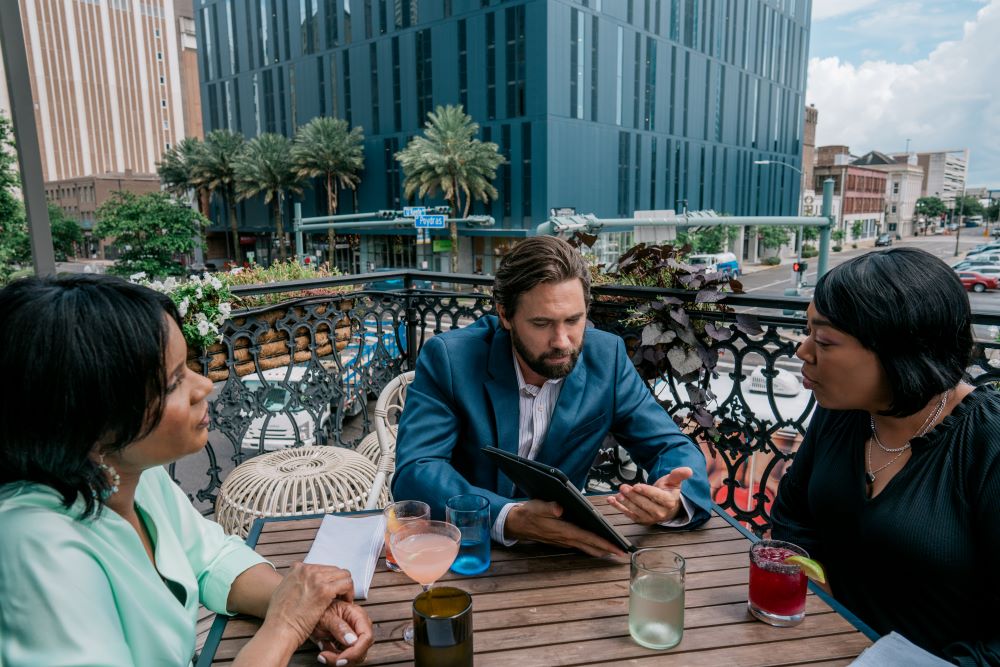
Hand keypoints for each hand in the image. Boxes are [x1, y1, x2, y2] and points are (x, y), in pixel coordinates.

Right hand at [263, 563, 355, 649]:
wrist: (278, 630)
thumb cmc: (280, 618)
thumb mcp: (283, 591)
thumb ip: (294, 583)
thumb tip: (302, 585)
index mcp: (297, 568)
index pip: (322, 568)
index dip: (328, 580)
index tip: (330, 591)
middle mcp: (307, 569)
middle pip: (335, 570)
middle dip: (339, 583)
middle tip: (339, 597)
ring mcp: (316, 578)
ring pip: (344, 575)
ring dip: (346, 588)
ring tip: (343, 600)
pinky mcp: (324, 590)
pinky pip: (347, 584)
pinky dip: (349, 593)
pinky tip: (345, 603)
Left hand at [312, 600, 373, 665]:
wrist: (309, 612)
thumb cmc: (318, 609)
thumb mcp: (325, 617)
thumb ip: (339, 627)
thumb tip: (352, 640)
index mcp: (357, 615)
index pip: (366, 637)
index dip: (356, 651)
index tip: (341, 659)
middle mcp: (358, 626)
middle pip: (362, 649)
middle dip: (344, 657)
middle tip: (327, 656)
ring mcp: (354, 636)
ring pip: (354, 656)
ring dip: (337, 658)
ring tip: (324, 653)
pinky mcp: (347, 643)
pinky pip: (346, 657)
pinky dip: (334, 657)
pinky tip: (325, 649)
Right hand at [504, 499, 625, 557]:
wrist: (516, 523)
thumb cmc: (528, 513)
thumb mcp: (536, 506)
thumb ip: (548, 507)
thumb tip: (559, 508)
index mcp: (564, 530)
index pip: (589, 538)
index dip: (604, 543)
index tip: (618, 549)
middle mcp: (566, 538)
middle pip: (591, 547)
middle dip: (607, 550)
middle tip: (623, 553)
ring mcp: (563, 541)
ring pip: (586, 547)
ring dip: (600, 549)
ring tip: (614, 549)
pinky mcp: (561, 540)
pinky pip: (580, 545)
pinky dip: (591, 546)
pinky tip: (596, 544)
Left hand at [608, 467, 691, 524]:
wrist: (667, 507)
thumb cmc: (668, 492)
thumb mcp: (674, 481)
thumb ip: (679, 475)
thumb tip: (688, 470)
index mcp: (669, 502)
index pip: (657, 497)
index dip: (646, 492)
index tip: (637, 486)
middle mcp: (660, 512)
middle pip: (645, 504)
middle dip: (633, 496)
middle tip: (623, 488)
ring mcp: (649, 518)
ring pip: (636, 510)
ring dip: (625, 503)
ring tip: (618, 494)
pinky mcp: (640, 520)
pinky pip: (628, 514)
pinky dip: (618, 507)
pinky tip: (611, 500)